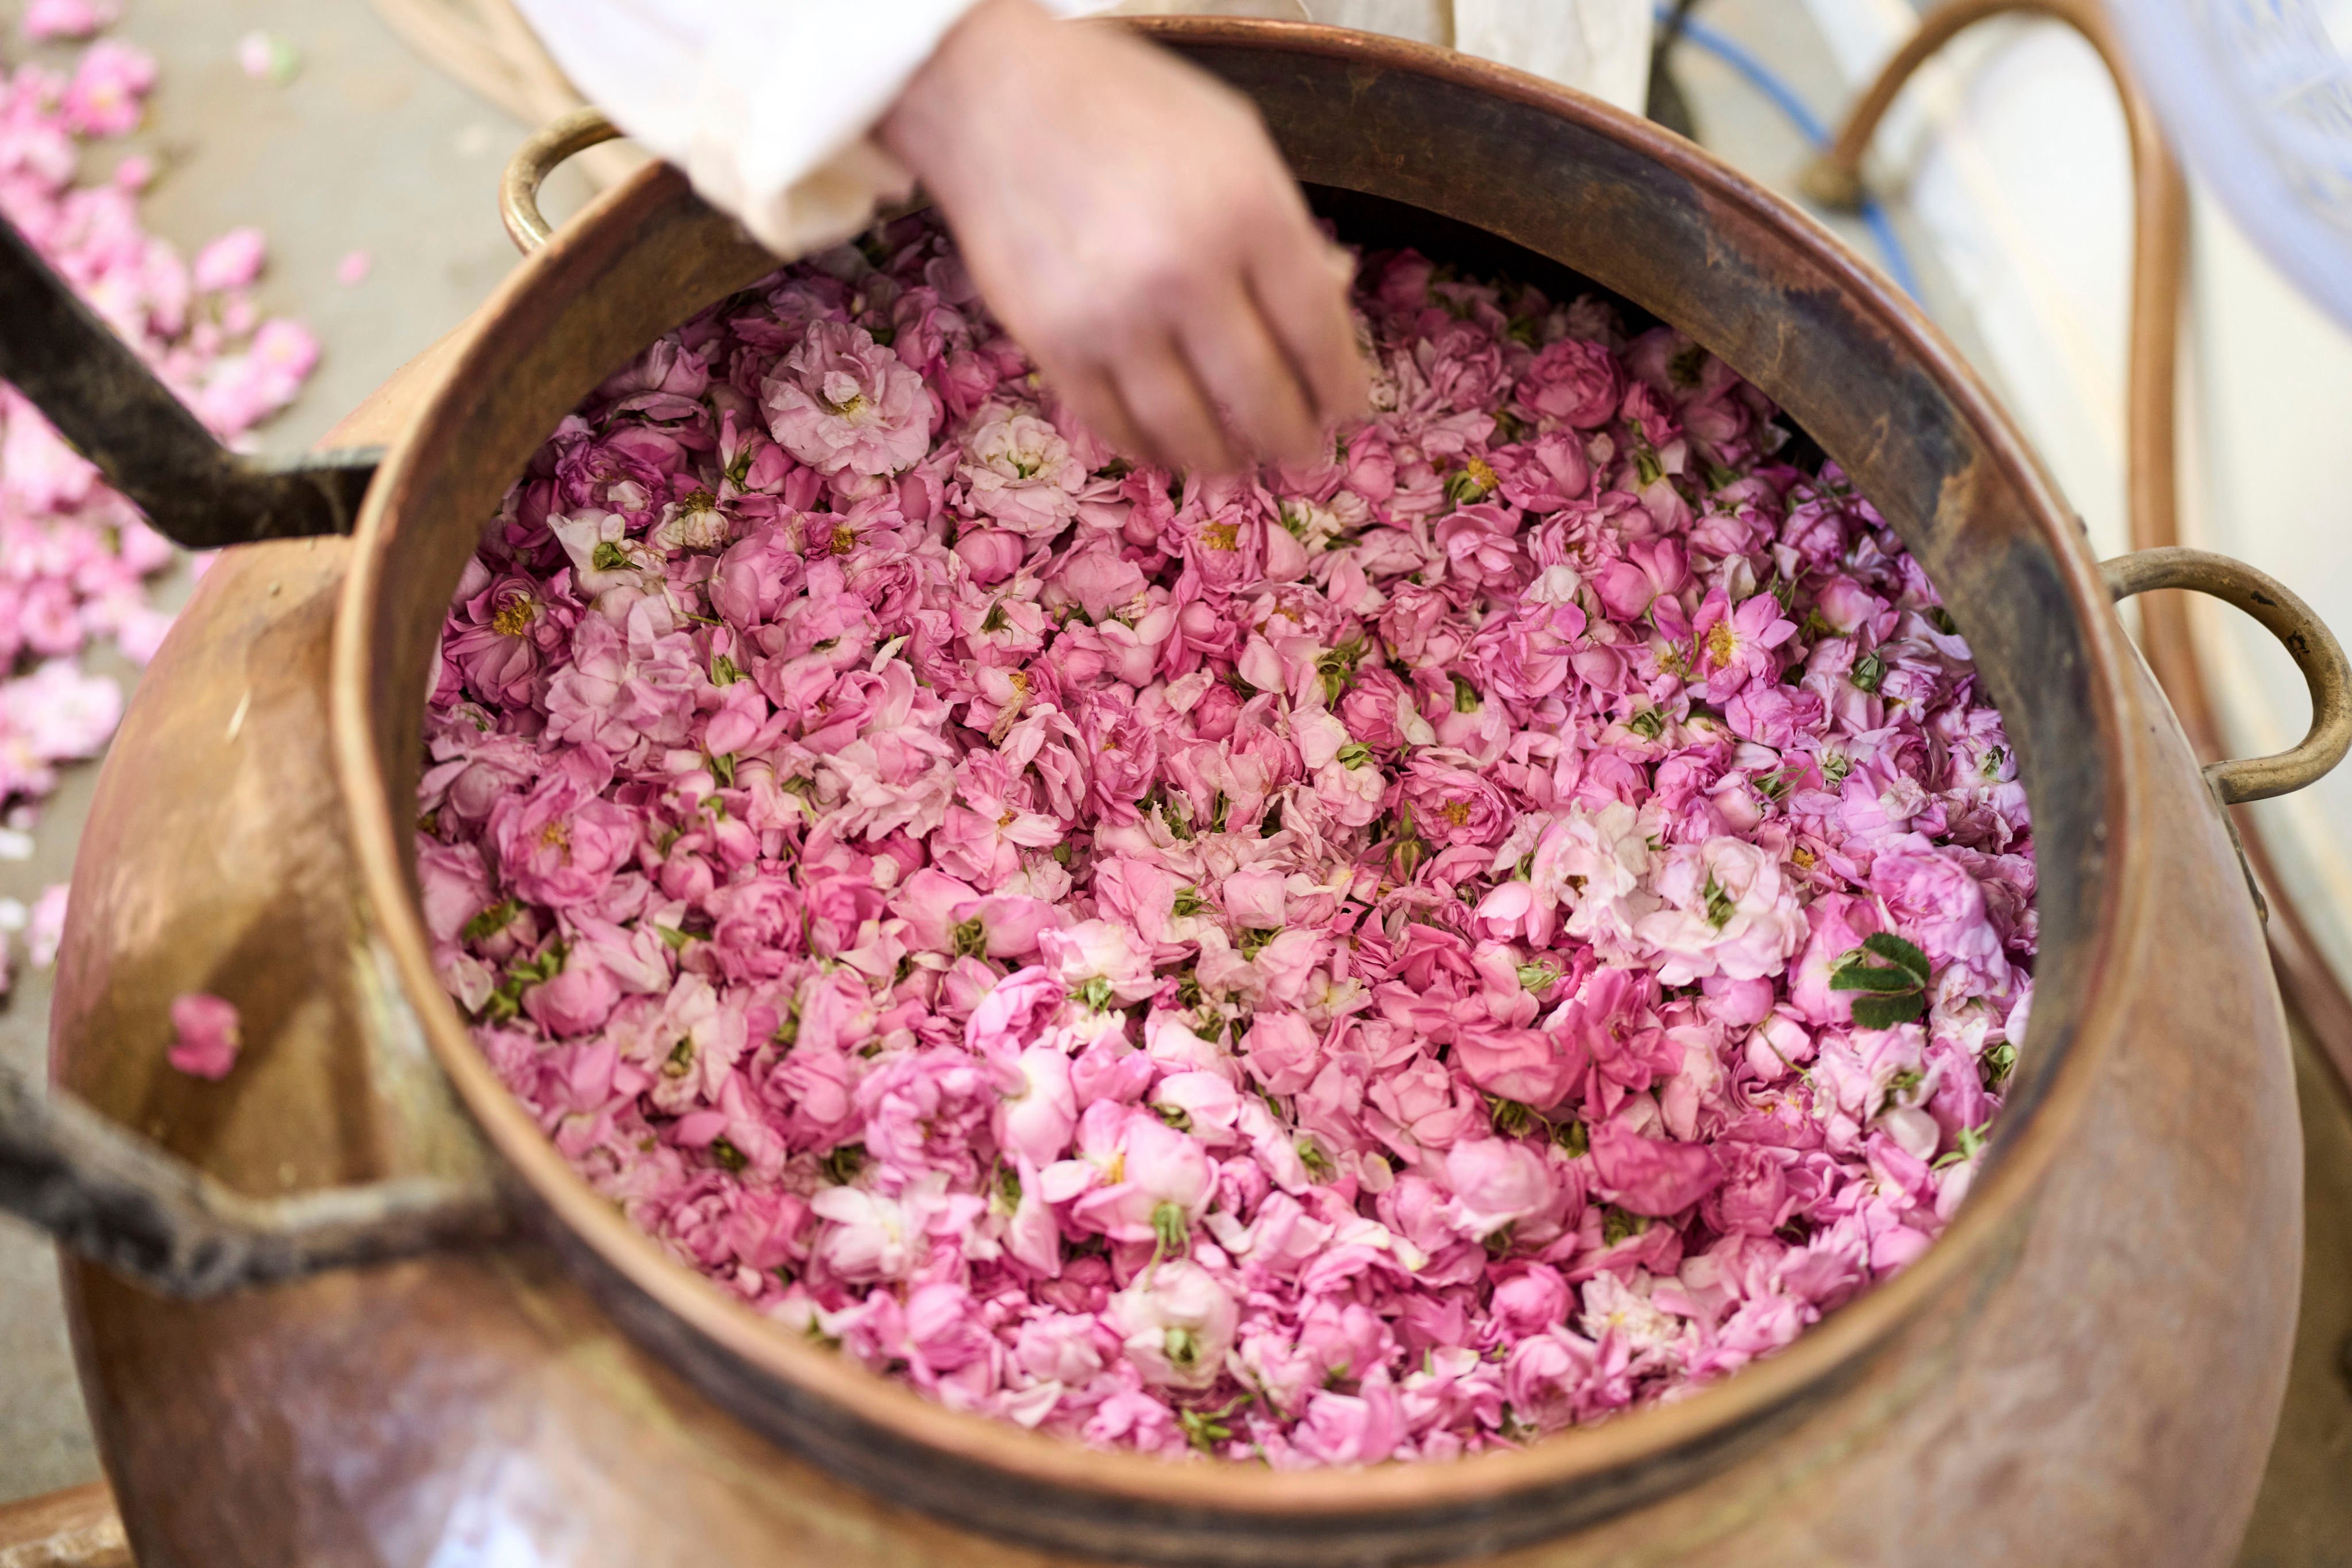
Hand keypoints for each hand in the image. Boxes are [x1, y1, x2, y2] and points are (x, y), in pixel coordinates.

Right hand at [880, 0, 1368, 472]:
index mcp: (1248, 210)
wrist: (997, 96)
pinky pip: (1115, 426)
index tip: (1348, 411)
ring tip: (1238, 459)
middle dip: (1292, 438)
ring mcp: (1114, 317)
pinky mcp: (1053, 345)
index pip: (1318, 332)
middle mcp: (1185, 272)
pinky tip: (1169, 447)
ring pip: (1189, 430)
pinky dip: (1151, 449)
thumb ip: (1284, 221)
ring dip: (1224, 458)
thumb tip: (1333, 295)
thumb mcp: (1234, 137)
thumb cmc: (1126, 106)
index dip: (1342, 387)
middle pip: (1262, 397)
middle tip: (1301, 452)